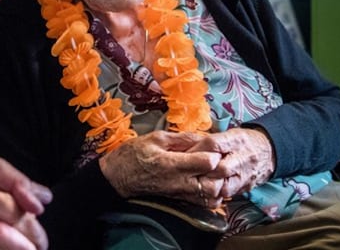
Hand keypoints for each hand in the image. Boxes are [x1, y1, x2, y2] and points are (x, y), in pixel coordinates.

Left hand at [0, 157, 49, 249]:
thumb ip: (16, 180)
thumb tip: (44, 202)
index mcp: (20, 202)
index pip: (34, 211)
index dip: (23, 204)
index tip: (3, 198)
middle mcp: (15, 224)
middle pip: (30, 231)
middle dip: (6, 214)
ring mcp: (1, 240)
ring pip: (22, 248)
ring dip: (6, 237)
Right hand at [98, 130, 221, 205]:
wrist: (118, 176)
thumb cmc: (134, 155)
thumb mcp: (156, 138)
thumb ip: (182, 137)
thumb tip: (204, 136)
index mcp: (172, 164)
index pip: (207, 162)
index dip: (214, 153)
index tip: (212, 146)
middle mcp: (179, 182)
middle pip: (214, 183)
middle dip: (221, 170)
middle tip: (217, 159)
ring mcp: (181, 193)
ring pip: (212, 196)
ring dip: (218, 183)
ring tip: (213, 170)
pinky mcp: (181, 200)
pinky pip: (205, 203)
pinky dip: (212, 194)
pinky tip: (208, 181)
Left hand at [188, 127, 275, 199]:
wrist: (269, 152)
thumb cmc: (243, 142)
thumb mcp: (229, 134)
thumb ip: (211, 142)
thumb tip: (188, 147)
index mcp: (236, 140)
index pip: (213, 145)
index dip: (196, 150)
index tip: (183, 155)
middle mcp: (243, 158)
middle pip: (220, 168)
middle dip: (201, 171)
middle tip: (186, 173)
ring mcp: (246, 175)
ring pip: (225, 186)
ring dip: (208, 186)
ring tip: (195, 185)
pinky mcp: (246, 187)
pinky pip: (229, 195)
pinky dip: (216, 195)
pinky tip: (206, 193)